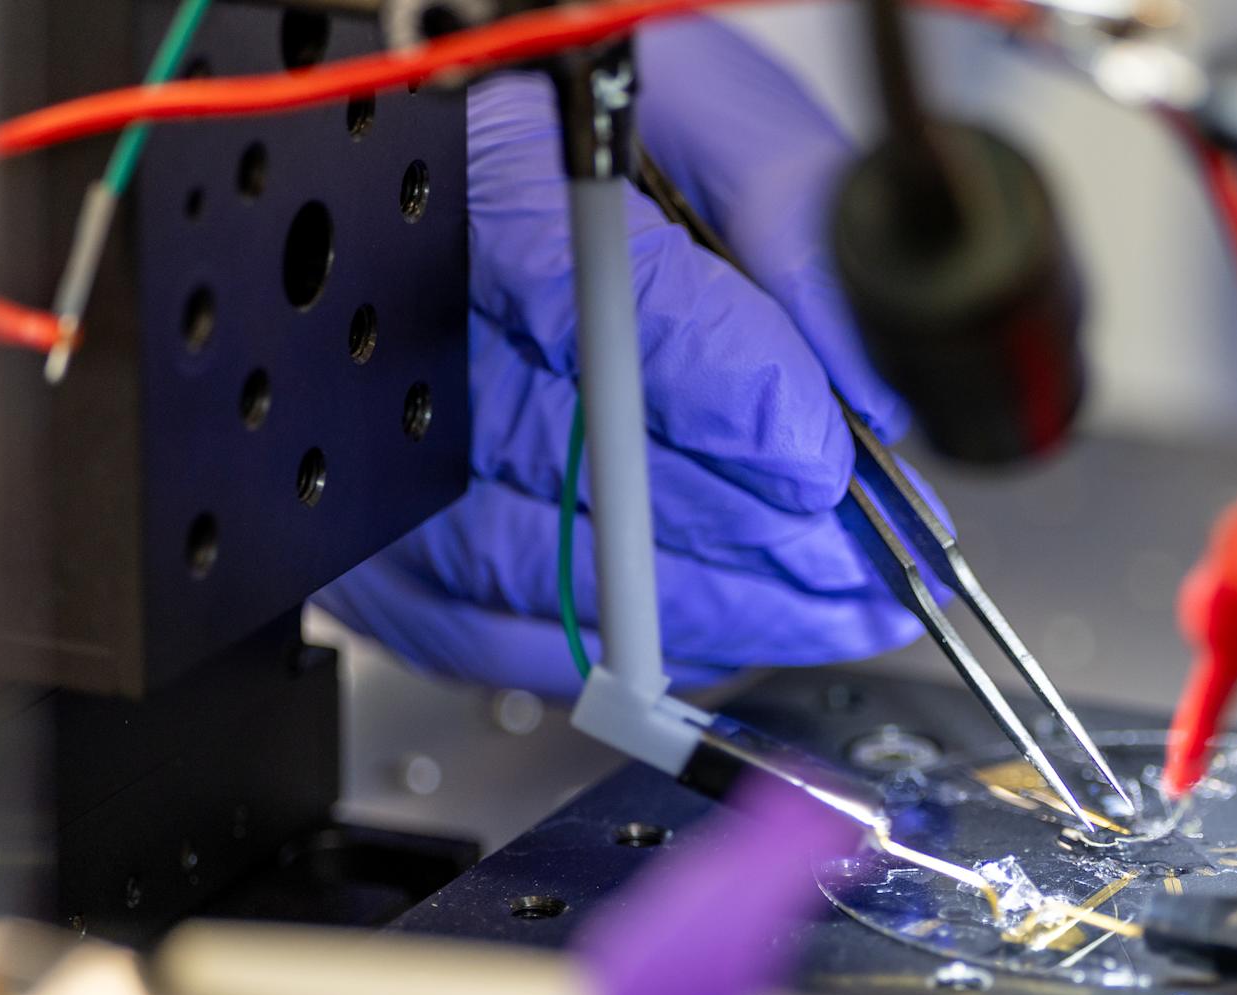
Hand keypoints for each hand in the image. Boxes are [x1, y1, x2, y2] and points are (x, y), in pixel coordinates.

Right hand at [316, 18, 922, 697]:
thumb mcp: (700, 102)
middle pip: (586, 463)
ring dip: (709, 608)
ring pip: (547, 566)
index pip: (609, 316)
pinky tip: (712, 629)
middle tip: (868, 565)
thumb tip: (863, 378)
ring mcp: (376, 441)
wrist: (469, 159)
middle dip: (757, 533)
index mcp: (481, 180)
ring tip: (824, 608)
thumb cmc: (583, 119)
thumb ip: (792, 210)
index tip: (829, 460)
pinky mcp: (369, 536)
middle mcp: (403, 316)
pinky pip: (482, 631)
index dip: (737, 406)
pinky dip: (611, 650)